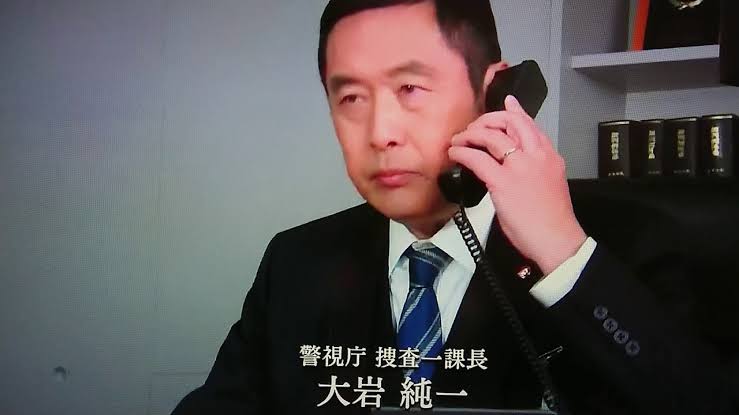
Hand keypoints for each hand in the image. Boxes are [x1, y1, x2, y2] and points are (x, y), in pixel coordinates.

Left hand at [448, 95, 586, 274]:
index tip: (507, 103)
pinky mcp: (503, 182)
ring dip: (470, 134)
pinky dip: (462, 152)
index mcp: (549, 156)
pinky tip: (455, 153)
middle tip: (473, 127)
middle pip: (510, 122)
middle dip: (488, 120)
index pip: (530, 125)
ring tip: (459, 140)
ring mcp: (519, 167)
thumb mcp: (550, 183)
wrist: (557, 238)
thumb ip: (535, 168)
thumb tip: (514, 165)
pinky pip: (477, 158)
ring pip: (491, 136)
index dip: (515, 112)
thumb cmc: (552, 219)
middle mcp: (536, 155)